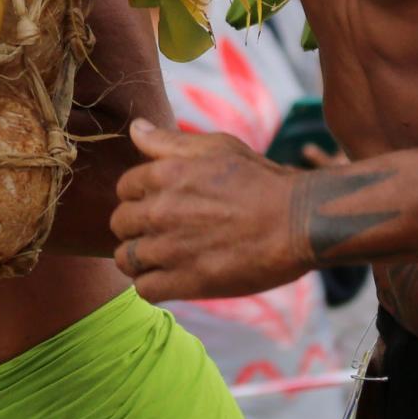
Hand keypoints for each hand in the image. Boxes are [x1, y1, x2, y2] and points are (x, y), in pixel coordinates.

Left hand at [110, 122, 311, 302]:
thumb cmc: (262, 181)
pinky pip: (144, 289)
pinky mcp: (185, 283)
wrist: (297, 222)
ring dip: (140, 259)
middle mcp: (160, 211)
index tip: (160, 203)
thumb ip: (170, 142)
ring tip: (163, 257)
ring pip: (126, 259)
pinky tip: (171, 278)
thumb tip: (135, 128)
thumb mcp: (218, 147)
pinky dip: (152, 286)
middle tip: (163, 231)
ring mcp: (170, 249)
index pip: (124, 188)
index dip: (140, 196)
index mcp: (165, 174)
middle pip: (120, 223)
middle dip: (136, 227)